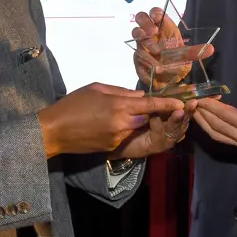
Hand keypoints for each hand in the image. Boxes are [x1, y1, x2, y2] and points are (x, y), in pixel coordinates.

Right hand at [37, 83, 184, 158]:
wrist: (54, 131)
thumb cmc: (73, 104)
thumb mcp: (97, 89)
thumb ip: (121, 92)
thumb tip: (140, 96)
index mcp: (119, 106)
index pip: (151, 104)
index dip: (168, 104)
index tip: (182, 103)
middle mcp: (123, 124)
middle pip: (148, 118)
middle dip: (154, 113)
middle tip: (155, 105)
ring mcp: (118, 138)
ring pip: (137, 127)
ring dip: (137, 120)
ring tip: (122, 111)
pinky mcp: (113, 147)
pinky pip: (126, 135)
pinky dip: (125, 129)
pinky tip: (109, 122)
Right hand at [131, 7, 214, 89]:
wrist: (167, 79)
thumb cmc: (175, 60)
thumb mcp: (187, 56)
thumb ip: (196, 52)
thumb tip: (211, 49)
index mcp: (163, 27)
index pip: (156, 12)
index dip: (155, 13)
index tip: (158, 17)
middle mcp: (150, 33)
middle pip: (141, 18)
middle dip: (145, 23)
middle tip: (152, 32)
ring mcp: (142, 44)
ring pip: (137, 36)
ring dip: (146, 43)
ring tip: (156, 51)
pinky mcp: (138, 58)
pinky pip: (138, 57)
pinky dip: (147, 62)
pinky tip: (156, 68)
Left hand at [194, 96, 236, 165]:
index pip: (226, 116)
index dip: (211, 106)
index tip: (199, 97)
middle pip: (217, 126)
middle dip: (202, 114)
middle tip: (189, 102)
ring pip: (217, 134)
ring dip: (203, 123)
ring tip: (193, 111)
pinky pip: (222, 138)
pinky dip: (211, 129)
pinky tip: (206, 122)